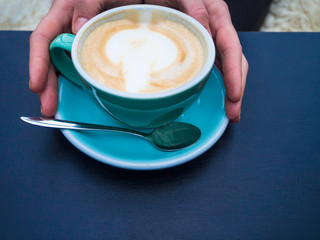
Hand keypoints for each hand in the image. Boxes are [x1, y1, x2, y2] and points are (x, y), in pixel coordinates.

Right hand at [29, 0, 141, 116]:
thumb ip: (87, 3)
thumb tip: (76, 28)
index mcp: (65, 14)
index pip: (43, 39)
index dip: (37, 63)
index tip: (37, 84)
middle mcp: (70, 31)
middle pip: (52, 61)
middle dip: (47, 86)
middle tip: (48, 108)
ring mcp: (83, 44)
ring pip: (67, 68)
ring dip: (62, 90)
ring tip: (58, 110)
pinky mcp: (97, 53)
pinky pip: (86, 70)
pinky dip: (82, 85)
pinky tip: (82, 98)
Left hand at [145, 0, 247, 121]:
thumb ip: (197, 10)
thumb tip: (209, 32)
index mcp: (217, 16)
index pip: (232, 48)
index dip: (234, 73)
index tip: (234, 95)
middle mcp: (217, 31)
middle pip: (234, 62)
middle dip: (236, 90)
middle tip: (234, 114)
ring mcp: (209, 43)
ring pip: (225, 68)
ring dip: (229, 92)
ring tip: (230, 113)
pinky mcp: (200, 50)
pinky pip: (211, 69)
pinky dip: (216, 85)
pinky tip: (215, 99)